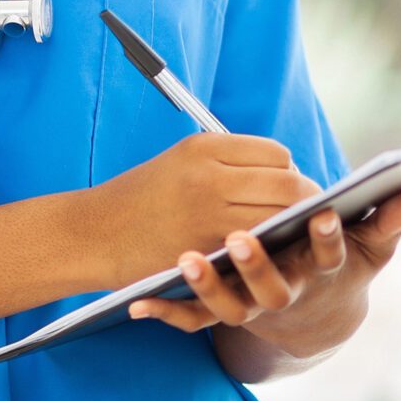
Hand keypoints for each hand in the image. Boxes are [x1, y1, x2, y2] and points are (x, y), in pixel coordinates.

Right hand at [90, 134, 312, 275]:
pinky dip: (268, 251)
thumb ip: (231, 162)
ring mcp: (209, 216)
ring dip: (291, 229)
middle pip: (288, 185)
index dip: (290, 171)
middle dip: (305, 201)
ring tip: (290, 234)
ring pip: (278, 220)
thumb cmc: (142, 197)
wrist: (92, 233)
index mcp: (205, 147)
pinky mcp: (205, 253)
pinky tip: (266, 254)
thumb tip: (284, 171)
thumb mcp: (183, 160)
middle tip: (308, 214)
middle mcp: (210, 177)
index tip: (289, 185)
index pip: (277, 154)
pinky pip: (256, 250)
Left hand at [129, 190, 400, 366]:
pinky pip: (193, 321)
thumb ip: (388, 224)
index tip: (321, 214)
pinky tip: (138, 305)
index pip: (328, 254)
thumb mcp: (373, 252)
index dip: (326, 237)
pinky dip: (166, 315)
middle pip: (272, 288)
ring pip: (229, 307)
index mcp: (322, 273)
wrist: (317, 324)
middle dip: (257, 265)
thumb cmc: (344, 269)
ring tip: (185, 260)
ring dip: (207, 287)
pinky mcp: (225, 316)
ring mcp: (253, 308)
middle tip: (240, 237)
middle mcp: (287, 295)